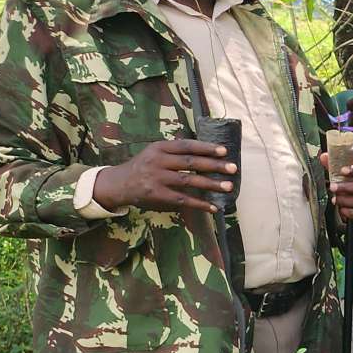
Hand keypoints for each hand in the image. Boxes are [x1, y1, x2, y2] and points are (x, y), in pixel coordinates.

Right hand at [91, 139, 235, 214]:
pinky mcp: (157, 195)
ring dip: (211, 184)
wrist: (119, 184)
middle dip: (214, 165)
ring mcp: (156, 178)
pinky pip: (183, 199)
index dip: (206, 147)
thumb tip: (204, 147)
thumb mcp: (154, 152)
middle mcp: (157, 161)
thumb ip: (175, 150)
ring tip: (228, 186)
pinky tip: (214, 207)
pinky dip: (200, 204)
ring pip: (189, 180)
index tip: (224, 150)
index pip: (187, 145)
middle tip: (233, 168)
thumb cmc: (143, 166)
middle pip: (190, 162)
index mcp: (159, 148)